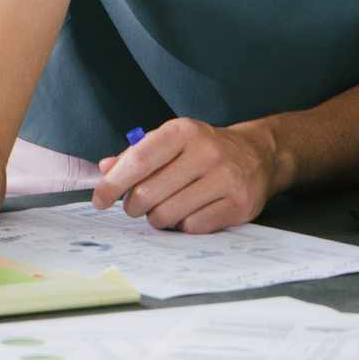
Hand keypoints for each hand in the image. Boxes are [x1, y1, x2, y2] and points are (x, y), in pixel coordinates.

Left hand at [91, 118, 277, 232]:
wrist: (257, 155)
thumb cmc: (204, 149)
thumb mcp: (172, 141)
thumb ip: (136, 154)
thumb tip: (104, 169)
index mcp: (184, 131)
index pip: (139, 160)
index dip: (113, 183)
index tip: (100, 199)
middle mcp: (206, 152)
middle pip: (148, 194)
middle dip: (134, 206)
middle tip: (138, 204)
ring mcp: (225, 179)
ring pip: (167, 215)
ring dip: (158, 218)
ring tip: (166, 207)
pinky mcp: (238, 205)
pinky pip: (192, 227)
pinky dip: (184, 225)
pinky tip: (191, 211)